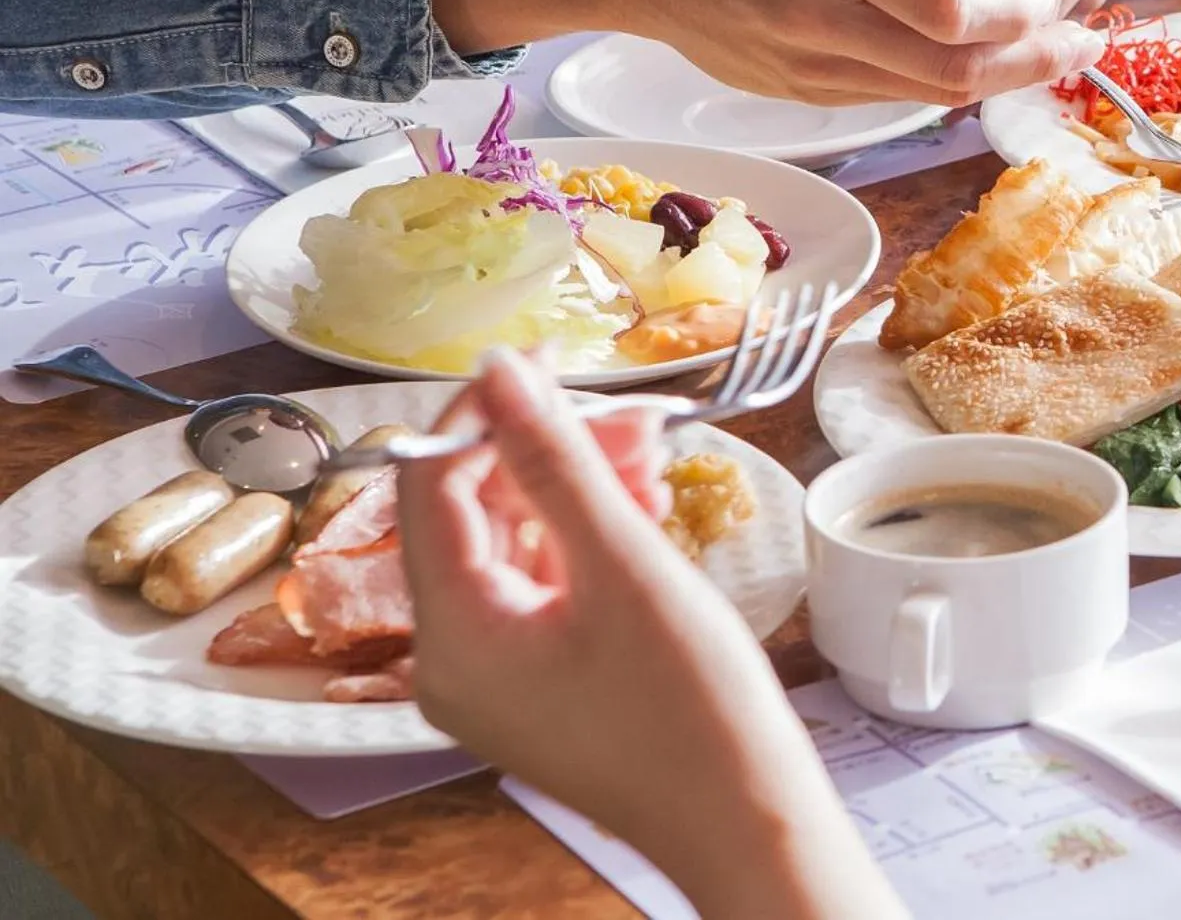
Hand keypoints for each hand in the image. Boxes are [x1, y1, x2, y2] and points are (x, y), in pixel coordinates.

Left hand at [399, 351, 904, 919]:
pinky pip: (545, 583)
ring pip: (519, 542)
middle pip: (479, 512)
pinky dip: (591, 538)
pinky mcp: (538, 682)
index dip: (484, 412)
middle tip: (633, 415)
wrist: (748, 821)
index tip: (548, 361)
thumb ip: (556, 459)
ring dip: (581, 488)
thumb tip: (500, 370)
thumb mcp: (623, 566)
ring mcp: (496, 676)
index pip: (431, 487)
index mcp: (452, 637)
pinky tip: (648, 509)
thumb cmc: (691, 713)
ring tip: (656, 458)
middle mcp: (453, 660)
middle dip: (553, 451)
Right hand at [432, 0, 1103, 107]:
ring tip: (1046, 54)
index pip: (952, 16)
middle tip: (1083, 49)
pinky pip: (893, 95)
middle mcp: (822, 24)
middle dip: (1034, 65)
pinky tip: (977, 57)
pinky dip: (946, 79)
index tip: (1057, 4)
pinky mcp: (802, 95)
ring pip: (930, 96)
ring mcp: (809, 71)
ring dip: (1000, 80)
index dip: (1021, 21)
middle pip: (955, 75)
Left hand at [915, 0, 1114, 16]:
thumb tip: (923, 12)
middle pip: (1037, 29)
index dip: (973, 31)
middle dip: (989, 35)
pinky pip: (1059, 21)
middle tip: (941, 22)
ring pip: (1047, 31)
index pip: (1017, 15)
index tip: (931, 30)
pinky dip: (1026, 21)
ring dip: (1007, 28)